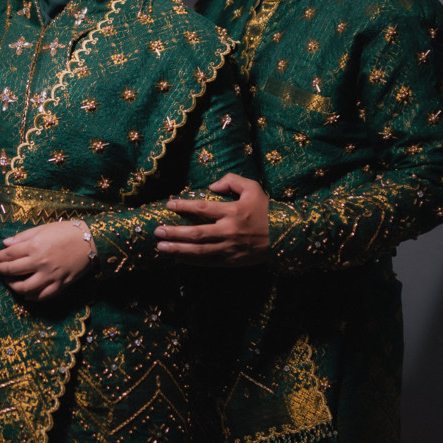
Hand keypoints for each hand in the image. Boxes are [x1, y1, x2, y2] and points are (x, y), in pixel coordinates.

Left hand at [0, 220, 94, 300]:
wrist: (91, 240)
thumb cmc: (67, 231)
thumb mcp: (43, 228)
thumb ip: (23, 237)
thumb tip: (5, 243)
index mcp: (34, 246)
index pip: (9, 254)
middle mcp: (39, 262)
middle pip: (13, 271)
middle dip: (1, 271)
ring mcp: (50, 276)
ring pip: (25, 288)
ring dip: (13, 286)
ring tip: (9, 282)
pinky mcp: (60, 284)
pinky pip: (43, 295)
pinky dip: (32, 297)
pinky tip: (26, 294)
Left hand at [154, 173, 270, 266]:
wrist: (284, 235)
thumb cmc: (266, 209)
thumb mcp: (253, 188)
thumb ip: (232, 180)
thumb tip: (211, 185)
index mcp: (233, 212)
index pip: (203, 207)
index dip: (184, 205)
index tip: (169, 204)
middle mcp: (229, 231)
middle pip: (197, 233)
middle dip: (175, 233)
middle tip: (157, 231)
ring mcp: (230, 248)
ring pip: (200, 251)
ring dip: (179, 250)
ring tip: (161, 247)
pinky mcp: (232, 260)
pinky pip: (208, 262)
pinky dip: (192, 261)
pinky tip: (178, 259)